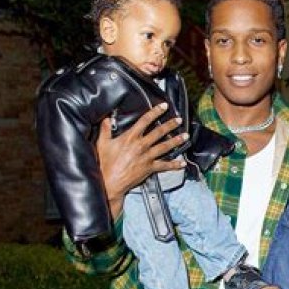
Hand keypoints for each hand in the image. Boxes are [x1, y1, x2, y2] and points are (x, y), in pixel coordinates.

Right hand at [97, 103, 187, 217]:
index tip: (164, 106)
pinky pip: (165, 165)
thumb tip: (107, 118)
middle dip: (170, 124)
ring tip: (185, 136)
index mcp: (130, 137)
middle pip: (159, 132)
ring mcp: (147, 157)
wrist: (109, 181)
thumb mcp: (102, 143)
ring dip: (176, 141)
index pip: (145, 120)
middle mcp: (141, 145)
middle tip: (179, 120)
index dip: (155, 112)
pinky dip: (175, 165)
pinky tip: (182, 163)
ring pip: (165, 147)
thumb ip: (105, 129)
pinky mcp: (150, 168)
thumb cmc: (105, 163)